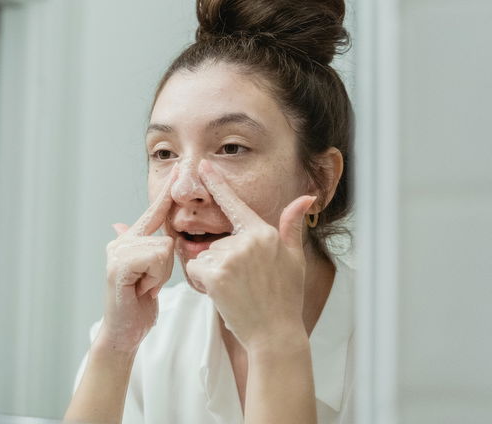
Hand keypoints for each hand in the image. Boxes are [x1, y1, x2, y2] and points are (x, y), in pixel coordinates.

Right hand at [96, 165, 178, 352]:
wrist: (124, 332)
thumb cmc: (139, 305)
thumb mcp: (152, 274)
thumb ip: (150, 249)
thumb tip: (124, 223)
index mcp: (131, 240)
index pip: (155, 213)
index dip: (166, 193)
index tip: (178, 171)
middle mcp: (121, 241)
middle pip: (167, 236)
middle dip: (166, 265)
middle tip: (150, 283)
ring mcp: (117, 252)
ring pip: (164, 248)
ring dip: (162, 274)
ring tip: (145, 288)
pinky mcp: (118, 265)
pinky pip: (156, 258)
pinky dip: (155, 277)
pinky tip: (142, 290)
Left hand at [185, 159, 315, 351]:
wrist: (275, 333)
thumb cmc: (284, 298)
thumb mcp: (294, 258)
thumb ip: (291, 226)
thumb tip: (305, 197)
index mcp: (264, 233)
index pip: (235, 204)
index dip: (217, 183)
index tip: (204, 165)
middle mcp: (247, 240)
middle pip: (216, 242)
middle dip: (221, 262)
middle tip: (243, 284)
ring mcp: (231, 256)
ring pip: (203, 257)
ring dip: (212, 274)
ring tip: (236, 291)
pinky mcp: (216, 273)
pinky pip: (195, 271)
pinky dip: (202, 284)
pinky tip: (223, 295)